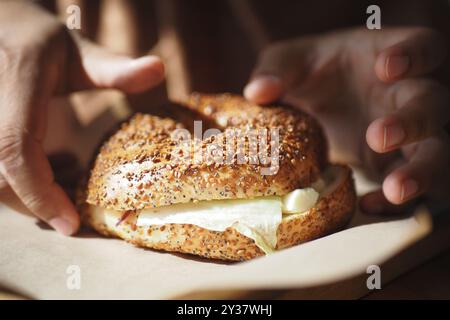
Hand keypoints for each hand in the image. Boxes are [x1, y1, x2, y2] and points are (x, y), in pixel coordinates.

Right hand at [0, 1, 164, 234]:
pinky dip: (21, 182)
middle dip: (38, 202)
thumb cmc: (44, 44)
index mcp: (18, 80)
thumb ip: (116, 67)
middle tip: (75, 215)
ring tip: (68, 190)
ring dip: (29, 195)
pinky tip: (52, 171)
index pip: (15, 146)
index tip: (71, 224)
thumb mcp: (81, 53)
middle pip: (0, 175)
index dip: (38, 191)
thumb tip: (159, 68)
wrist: (3, 32)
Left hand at [244, 27, 449, 213]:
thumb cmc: (312, 75)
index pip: (423, 46)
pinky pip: (413, 187)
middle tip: (378, 136)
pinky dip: (395, 201)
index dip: (414, 54)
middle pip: (433, 104)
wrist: (316, 107)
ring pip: (438, 151)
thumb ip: (276, 68)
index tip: (385, 68)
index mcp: (389, 58)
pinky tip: (369, 206)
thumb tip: (259, 92)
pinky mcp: (396, 166)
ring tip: (394, 188)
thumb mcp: (291, 63)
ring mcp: (408, 135)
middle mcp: (406, 96)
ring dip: (422, 170)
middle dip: (413, 121)